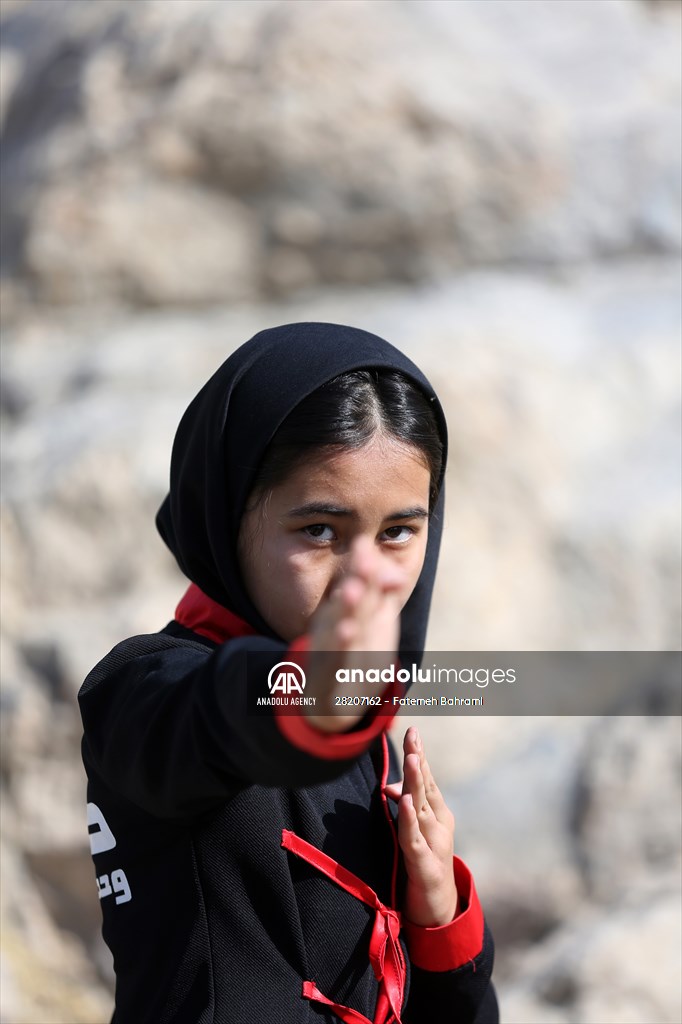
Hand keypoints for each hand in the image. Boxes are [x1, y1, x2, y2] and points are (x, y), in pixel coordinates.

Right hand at [304, 536, 404, 732]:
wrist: (330, 702)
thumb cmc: (353, 652)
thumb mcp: (370, 622)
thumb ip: (382, 592)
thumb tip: (397, 574)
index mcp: (346, 612)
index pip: (357, 585)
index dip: (362, 566)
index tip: (365, 544)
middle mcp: (335, 627)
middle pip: (351, 603)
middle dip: (357, 581)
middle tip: (364, 561)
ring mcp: (330, 651)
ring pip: (340, 629)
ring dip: (345, 611)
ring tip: (350, 593)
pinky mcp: (329, 679)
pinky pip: (333, 663)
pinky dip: (338, 649)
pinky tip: (344, 633)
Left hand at [384, 727, 457, 926]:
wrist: (438, 906)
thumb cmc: (424, 862)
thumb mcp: (414, 830)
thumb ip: (404, 807)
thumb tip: (388, 787)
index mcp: (438, 814)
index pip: (428, 779)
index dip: (420, 755)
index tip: (413, 731)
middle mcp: (439, 823)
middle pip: (426, 786)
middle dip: (418, 759)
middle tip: (413, 735)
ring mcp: (434, 842)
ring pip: (421, 807)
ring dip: (416, 781)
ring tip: (411, 758)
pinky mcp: (423, 862)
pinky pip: (413, 837)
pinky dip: (408, 818)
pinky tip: (404, 801)